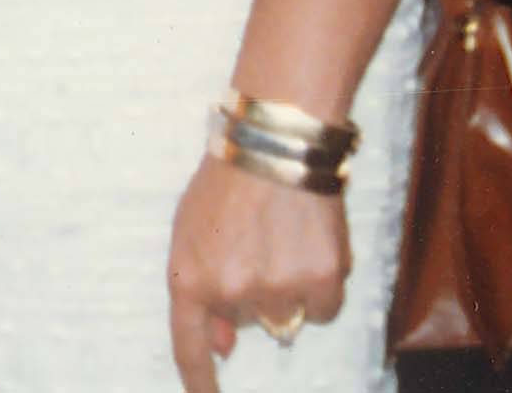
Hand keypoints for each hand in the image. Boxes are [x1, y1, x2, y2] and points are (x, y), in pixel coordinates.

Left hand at [167, 154, 349, 387]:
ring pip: (286, 316)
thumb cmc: (228, 179)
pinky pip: (323, 309)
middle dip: (248, 292)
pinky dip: (321, 287)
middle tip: (254, 241)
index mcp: (189, 276)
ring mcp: (278, 289)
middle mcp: (231, 291)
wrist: (277, 141)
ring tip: (283, 237)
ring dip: (287, 289)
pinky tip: (311, 245)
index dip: (198, 380)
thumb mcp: (191, 230)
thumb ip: (201, 289)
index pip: (188, 346)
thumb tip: (222, 346)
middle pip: (245, 322)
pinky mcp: (321, 280)